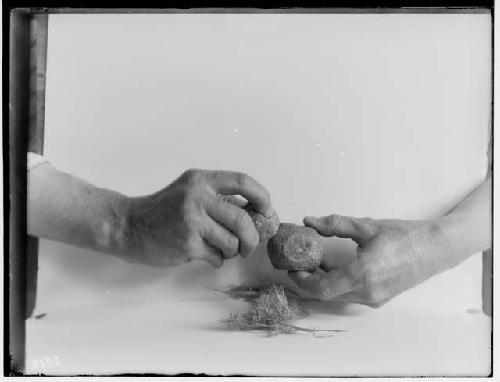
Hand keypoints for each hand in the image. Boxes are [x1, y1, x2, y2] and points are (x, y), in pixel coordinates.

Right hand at [121, 169, 272, 267]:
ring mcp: (192, 221)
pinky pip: (216, 256)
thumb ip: (217, 198)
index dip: (262, 196)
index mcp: (201, 180)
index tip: (268, 210)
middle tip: (249, 246)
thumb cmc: (162, 210)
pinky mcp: (187, 244)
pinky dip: (216, 260)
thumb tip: (255, 214)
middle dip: (252, 237)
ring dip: (232, 251)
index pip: (242, 181)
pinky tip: (204, 255)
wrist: (127, 226)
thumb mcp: (188, 192)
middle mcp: (197, 197)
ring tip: (220, 250)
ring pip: (232, 242)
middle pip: (242, 219)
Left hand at [288, 214, 456, 306]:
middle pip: (327, 294)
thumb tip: (309, 221)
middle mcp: (367, 292)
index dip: (303, 281)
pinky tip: (334, 267)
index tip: (292, 269)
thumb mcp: (366, 226)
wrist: (435, 249)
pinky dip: (338, 284)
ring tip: (314, 263)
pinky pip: (351, 295)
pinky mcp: (380, 299)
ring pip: (339, 296)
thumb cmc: (404, 236)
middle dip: (310, 281)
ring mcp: (374, 299)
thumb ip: (334, 224)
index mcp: (362, 275)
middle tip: (299, 264)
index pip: (322, 288)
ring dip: (323, 282)